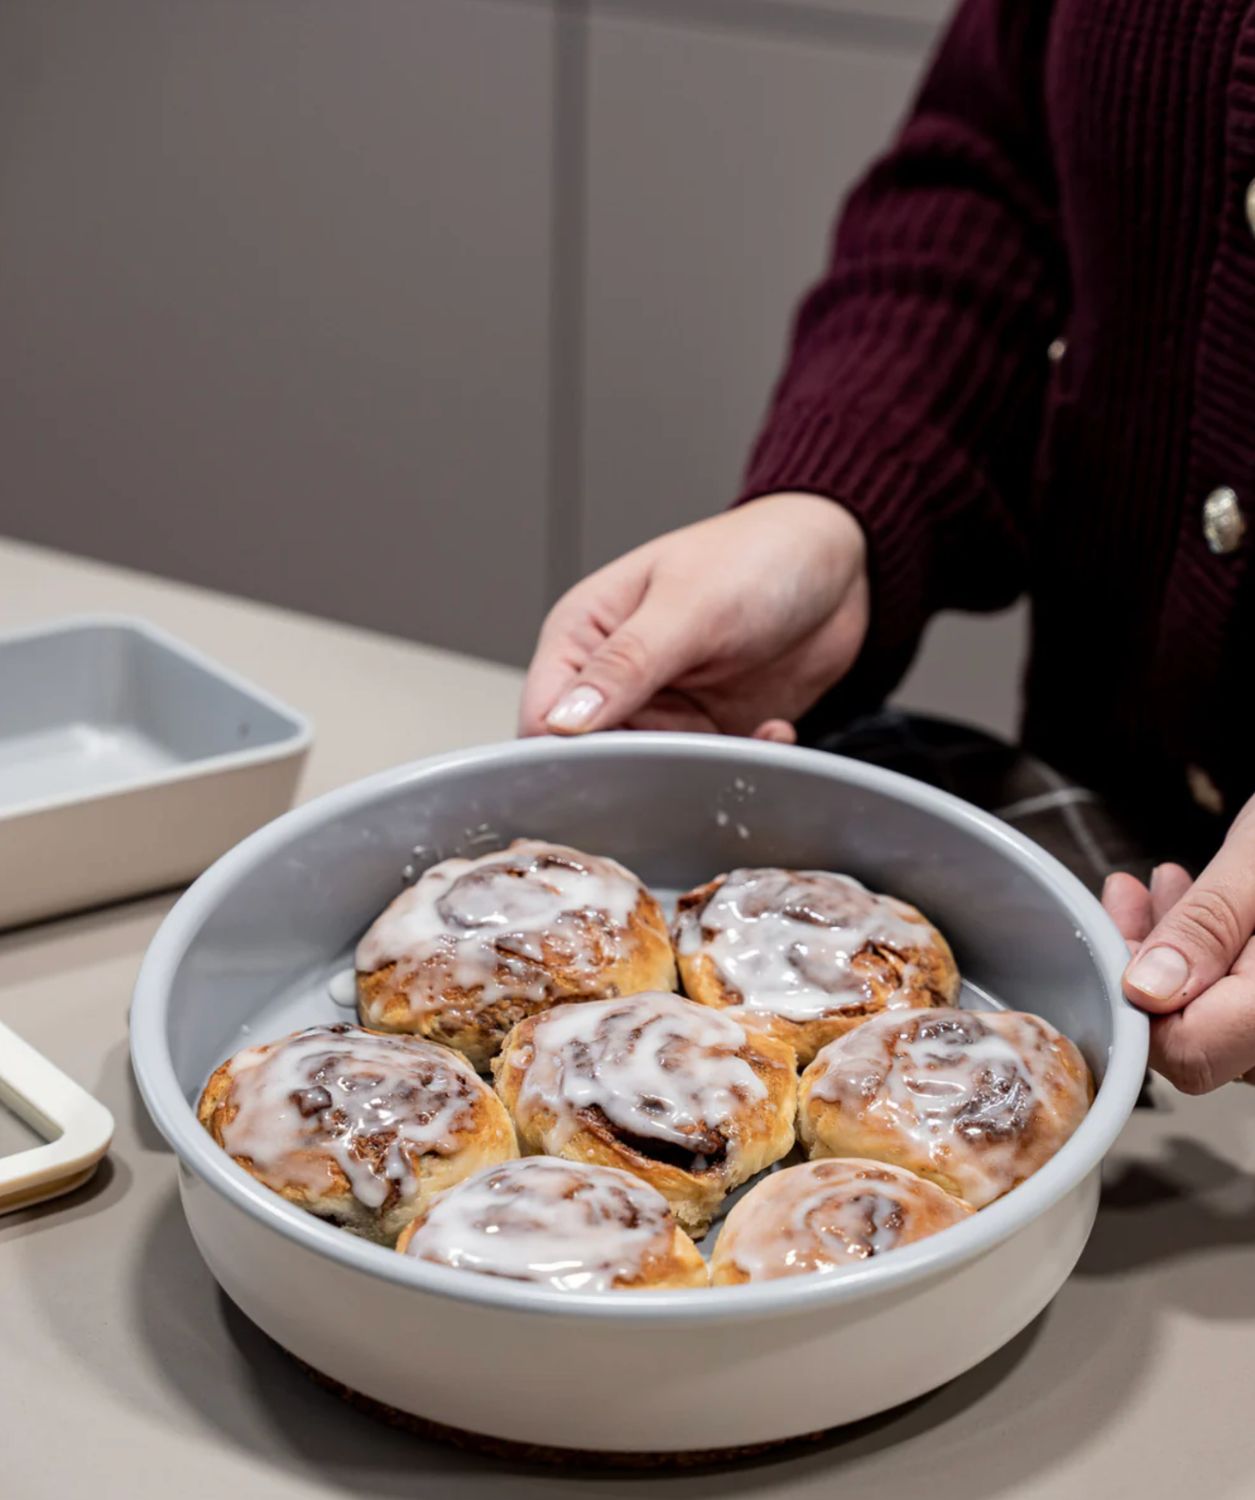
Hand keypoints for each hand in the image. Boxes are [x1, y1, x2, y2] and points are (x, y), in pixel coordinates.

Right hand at [518, 493, 869, 739]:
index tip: (609, 768)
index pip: (543, 715)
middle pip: (592, 757)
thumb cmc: (755, 555)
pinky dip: (742, 762)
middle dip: (637, 770)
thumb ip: (626, 664)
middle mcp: (614, 678)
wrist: (837, 563)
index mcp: (583, 635)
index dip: (564, 753)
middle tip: (685, 763)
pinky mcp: (710, 731)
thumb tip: (566, 719)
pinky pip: (709, 771)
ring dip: (697, 770)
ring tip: (738, 741)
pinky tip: (771, 731)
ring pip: (652, 773)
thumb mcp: (688, 606)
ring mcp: (664, 708)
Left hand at [1103, 795, 1254, 1092]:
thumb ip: (1208, 925)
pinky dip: (1220, 955)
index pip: (1192, 1052)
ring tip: (1165, 887)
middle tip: (1132, 901)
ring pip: (1222, 1018)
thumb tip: (1147, 988)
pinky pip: (1250, 1004)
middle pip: (1202, 1036)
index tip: (1117, 944)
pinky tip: (1205, 902)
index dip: (1139, 1003)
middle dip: (1154, 964)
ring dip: (1183, 953)